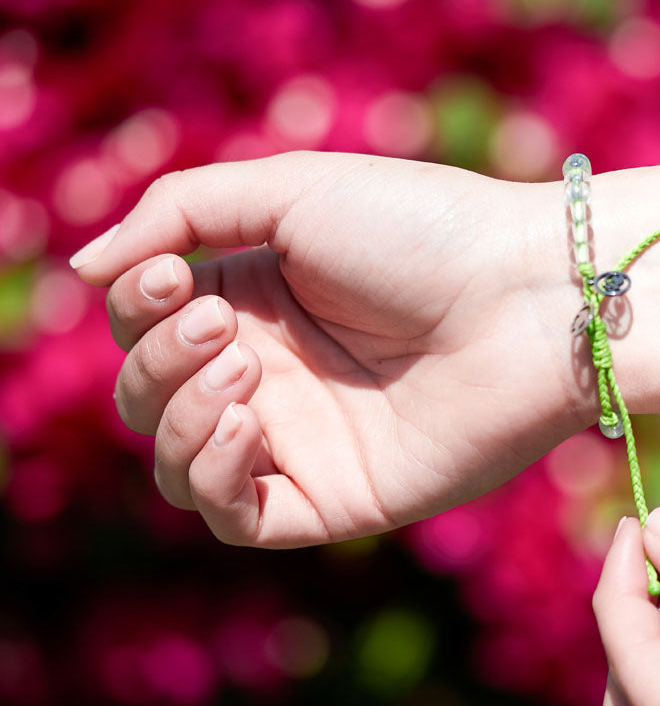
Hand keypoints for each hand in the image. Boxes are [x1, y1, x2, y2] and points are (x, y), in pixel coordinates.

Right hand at [72, 151, 579, 545]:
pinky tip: (242, 422)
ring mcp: (302, 439)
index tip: (171, 274)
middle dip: (158, 358)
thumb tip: (87, 268)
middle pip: (148, 393)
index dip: (137, 303)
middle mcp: (272, 371)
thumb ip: (180, 212)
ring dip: (174, 414)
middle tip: (223, 324)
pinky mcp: (335, 496)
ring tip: (239, 369)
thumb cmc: (421, 231)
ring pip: (177, 461)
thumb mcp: (291, 190)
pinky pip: (233, 516)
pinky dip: (209, 473)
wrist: (526, 300)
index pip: (147, 320)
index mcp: (256, 297)